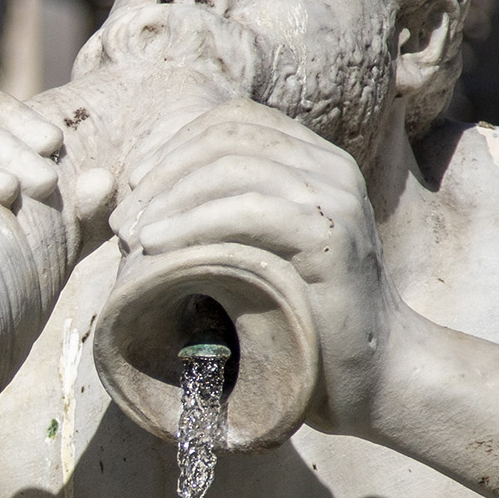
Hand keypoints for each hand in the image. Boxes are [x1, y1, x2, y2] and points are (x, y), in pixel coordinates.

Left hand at [114, 99, 390, 433]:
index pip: (236, 120)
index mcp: (316, 162)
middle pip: (230, 136)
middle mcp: (331, 169)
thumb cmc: (304, 324)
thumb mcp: (257, 254)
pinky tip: (156, 245)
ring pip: (235, 166)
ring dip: (170, 196)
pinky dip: (193, 222)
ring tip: (133, 235)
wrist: (374, 377)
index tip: (134, 186)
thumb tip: (142, 193)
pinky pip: (250, 209)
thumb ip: (222, 214)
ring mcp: (336, 198)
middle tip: (124, 219)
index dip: (176, 144)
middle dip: (165, 172)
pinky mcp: (332, 236)